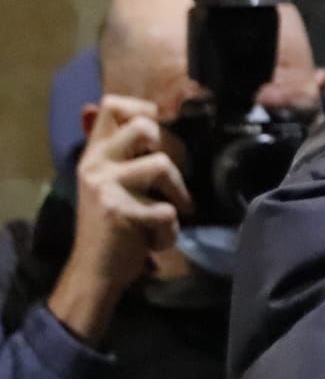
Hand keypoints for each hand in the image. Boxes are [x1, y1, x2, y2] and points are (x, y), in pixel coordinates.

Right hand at [50, 95, 191, 342]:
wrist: (93, 271)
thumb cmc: (109, 225)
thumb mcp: (107, 182)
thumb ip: (116, 151)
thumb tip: (110, 109)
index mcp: (93, 154)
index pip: (111, 106)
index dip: (142, 110)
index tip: (157, 133)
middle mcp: (95, 165)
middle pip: (144, 126)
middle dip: (170, 150)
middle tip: (168, 179)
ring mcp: (106, 187)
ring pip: (161, 165)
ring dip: (178, 195)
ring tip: (171, 213)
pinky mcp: (121, 213)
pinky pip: (168, 211)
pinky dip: (170, 231)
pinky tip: (156, 240)